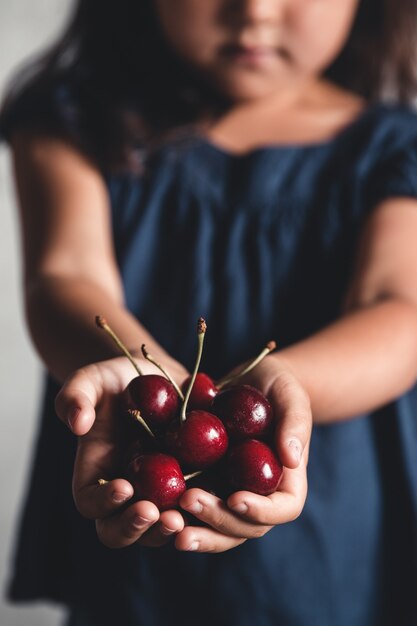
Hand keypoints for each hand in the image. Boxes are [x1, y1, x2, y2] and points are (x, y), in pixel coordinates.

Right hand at [55, 354, 189, 548]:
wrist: (157, 379)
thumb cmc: (116, 380)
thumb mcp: (92, 380)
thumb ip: (76, 396)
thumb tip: (77, 423)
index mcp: (95, 477)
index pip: (91, 503)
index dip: (104, 502)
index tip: (123, 486)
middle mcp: (126, 496)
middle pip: (123, 531)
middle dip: (137, 528)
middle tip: (154, 512)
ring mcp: (159, 497)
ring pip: (160, 531)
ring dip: (169, 531)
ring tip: (181, 517)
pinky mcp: (190, 489)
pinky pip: (196, 512)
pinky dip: (203, 515)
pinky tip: (216, 503)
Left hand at [173, 357, 310, 552]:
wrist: (247, 382)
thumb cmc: (277, 386)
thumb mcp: (290, 395)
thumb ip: (295, 423)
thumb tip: (291, 458)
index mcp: (286, 483)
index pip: (282, 509)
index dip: (260, 512)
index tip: (235, 498)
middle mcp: (258, 497)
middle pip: (243, 527)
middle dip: (217, 521)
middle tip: (188, 502)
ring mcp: (229, 494)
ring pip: (215, 527)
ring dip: (194, 529)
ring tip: (167, 522)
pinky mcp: (205, 484)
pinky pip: (191, 507)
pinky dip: (174, 511)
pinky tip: (151, 505)